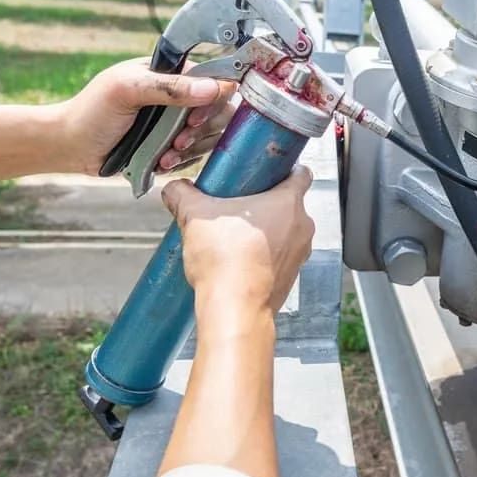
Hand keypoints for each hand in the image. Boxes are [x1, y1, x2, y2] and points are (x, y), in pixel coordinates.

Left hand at [61, 58, 237, 175]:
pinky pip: (196, 155)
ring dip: (191, 150)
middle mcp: (179, 96)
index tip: (193, 119)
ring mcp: (177, 122)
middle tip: (179, 141)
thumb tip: (212, 87)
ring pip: (210, 136)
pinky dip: (182, 162)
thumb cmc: (91, 111)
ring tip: (165, 155)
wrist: (70, 146)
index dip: (213, 102)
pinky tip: (161, 162)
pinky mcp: (173, 145)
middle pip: (219, 112)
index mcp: (171, 73)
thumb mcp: (127, 90)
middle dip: (201, 131)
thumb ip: (169, 87)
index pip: (214, 80)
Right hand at [161, 168, 315, 320]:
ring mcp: (300, 253)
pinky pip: (282, 256)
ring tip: (237, 236)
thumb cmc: (225, 260)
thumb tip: (175, 190)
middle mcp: (302, 227)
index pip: (301, 174)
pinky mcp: (292, 276)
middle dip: (267, 203)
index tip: (268, 171)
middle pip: (289, 204)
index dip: (286, 169)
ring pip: (287, 232)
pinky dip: (266, 255)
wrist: (235, 308)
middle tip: (240, 206)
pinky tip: (242, 259)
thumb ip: (183, 195)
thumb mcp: (195, 216)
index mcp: (288, 203)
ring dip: (267, 231)